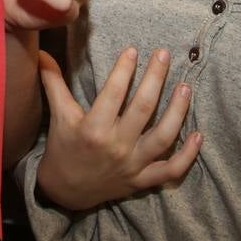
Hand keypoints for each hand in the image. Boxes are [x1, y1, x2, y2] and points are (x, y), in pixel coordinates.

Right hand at [34, 48, 200, 211]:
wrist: (66, 190)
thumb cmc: (63, 147)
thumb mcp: (58, 115)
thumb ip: (53, 82)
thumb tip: (42, 52)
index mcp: (92, 129)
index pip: (112, 94)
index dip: (123, 71)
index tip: (133, 50)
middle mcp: (115, 147)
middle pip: (142, 109)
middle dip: (155, 79)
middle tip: (164, 54)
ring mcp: (132, 165)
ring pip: (163, 137)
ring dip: (177, 112)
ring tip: (185, 87)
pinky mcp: (143, 179)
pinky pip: (171, 170)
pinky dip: (187, 155)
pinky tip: (198, 134)